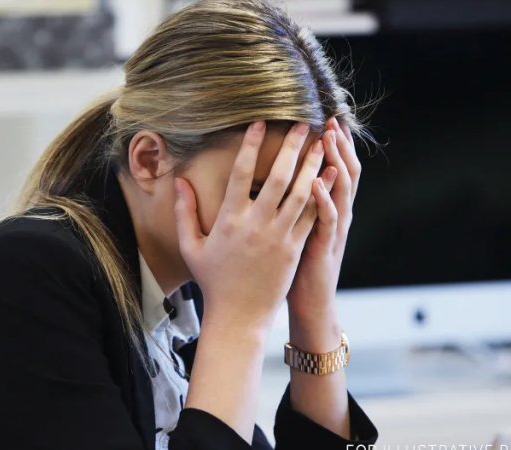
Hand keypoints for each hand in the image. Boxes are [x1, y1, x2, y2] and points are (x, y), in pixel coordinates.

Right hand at [174, 121, 324, 331]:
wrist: (238, 315)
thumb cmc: (213, 280)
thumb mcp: (191, 246)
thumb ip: (184, 212)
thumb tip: (179, 182)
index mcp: (229, 220)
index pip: (241, 174)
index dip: (251, 146)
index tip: (260, 123)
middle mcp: (255, 225)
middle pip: (278, 177)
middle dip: (292, 147)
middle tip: (303, 123)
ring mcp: (278, 237)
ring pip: (300, 193)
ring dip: (313, 165)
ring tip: (322, 143)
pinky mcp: (294, 249)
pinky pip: (311, 216)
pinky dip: (323, 193)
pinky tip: (331, 175)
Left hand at [285, 117, 361, 342]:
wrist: (310, 304)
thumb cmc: (296, 265)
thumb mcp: (297, 228)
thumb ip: (293, 202)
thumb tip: (273, 176)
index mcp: (327, 208)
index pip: (333, 167)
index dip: (333, 144)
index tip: (323, 118)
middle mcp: (336, 214)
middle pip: (344, 171)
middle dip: (339, 145)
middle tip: (331, 119)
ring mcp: (333, 229)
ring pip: (341, 189)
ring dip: (335, 162)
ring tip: (328, 139)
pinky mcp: (325, 246)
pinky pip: (329, 219)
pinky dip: (325, 199)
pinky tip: (317, 182)